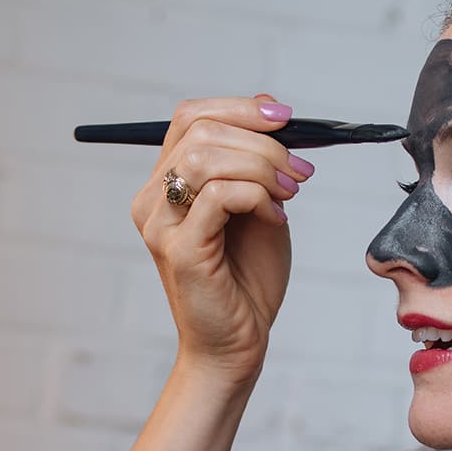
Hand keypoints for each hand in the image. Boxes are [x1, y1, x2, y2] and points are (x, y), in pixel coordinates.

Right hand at [131, 94, 310, 384]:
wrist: (237, 345)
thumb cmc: (246, 280)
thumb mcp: (257, 205)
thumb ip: (255, 160)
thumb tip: (268, 105)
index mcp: (165, 185)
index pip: (190, 116)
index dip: (239, 108)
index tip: (285, 118)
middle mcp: (152, 201)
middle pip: (199, 130)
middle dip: (261, 142)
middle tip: (299, 172)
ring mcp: (161, 226)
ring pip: (205, 156)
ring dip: (261, 167)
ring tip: (289, 194)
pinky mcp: (180, 250)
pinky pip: (218, 195)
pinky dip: (257, 197)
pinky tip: (275, 218)